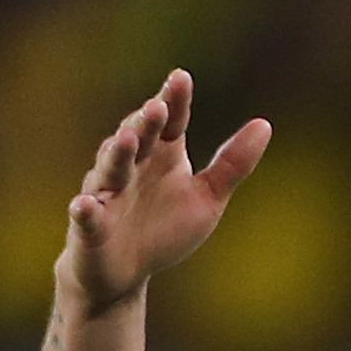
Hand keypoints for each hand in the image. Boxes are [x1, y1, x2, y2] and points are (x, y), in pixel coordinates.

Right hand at [61, 70, 270, 313]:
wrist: (124, 273)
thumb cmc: (164, 228)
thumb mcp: (207, 197)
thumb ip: (232, 164)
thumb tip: (265, 123)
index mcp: (160, 155)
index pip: (169, 122)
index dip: (175, 101)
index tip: (181, 77)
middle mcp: (130, 167)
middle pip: (138, 139)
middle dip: (145, 124)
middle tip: (157, 106)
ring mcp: (106, 194)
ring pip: (111, 170)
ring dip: (117, 154)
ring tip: (127, 139)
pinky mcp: (89, 226)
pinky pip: (85, 216)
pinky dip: (85, 211)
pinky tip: (85, 205)